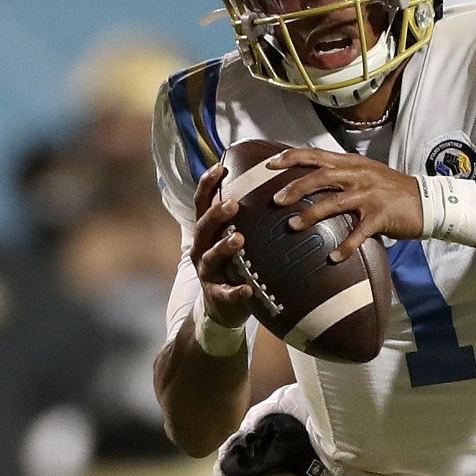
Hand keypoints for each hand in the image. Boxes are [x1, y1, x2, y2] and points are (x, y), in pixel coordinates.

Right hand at [189, 161, 261, 331]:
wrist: (221, 308)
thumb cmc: (234, 264)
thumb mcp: (234, 238)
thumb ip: (246, 217)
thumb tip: (275, 182)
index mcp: (206, 232)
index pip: (202, 203)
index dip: (207, 184)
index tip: (220, 167)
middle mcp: (201, 248)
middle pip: (203, 227)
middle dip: (216, 214)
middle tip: (232, 204)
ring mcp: (207, 273)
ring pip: (211, 257)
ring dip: (223, 247)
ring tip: (238, 239)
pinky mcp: (216, 296)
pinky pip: (226, 293)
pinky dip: (236, 291)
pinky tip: (248, 289)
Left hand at [266, 148, 421, 262]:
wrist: (428, 201)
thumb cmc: (392, 190)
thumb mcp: (366, 173)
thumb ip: (341, 174)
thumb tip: (310, 180)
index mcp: (352, 163)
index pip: (316, 155)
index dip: (292, 158)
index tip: (270, 165)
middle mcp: (359, 175)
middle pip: (321, 176)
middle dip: (295, 187)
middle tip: (275, 200)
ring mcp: (370, 195)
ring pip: (334, 202)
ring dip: (311, 215)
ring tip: (292, 226)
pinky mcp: (381, 216)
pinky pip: (358, 233)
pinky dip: (345, 246)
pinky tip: (333, 257)